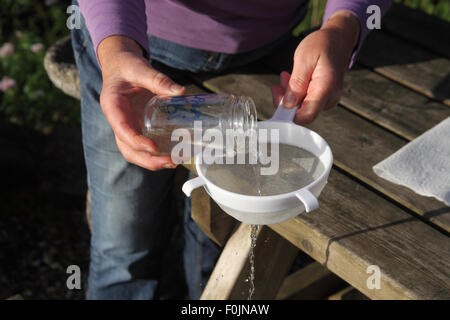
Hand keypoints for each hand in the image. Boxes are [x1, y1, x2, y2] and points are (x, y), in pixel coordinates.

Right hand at [98, 35, 185, 169]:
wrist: (121, 66)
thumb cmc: (127, 66)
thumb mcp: (140, 68)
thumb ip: (158, 79)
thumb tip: (181, 91)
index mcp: (113, 106)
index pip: (122, 130)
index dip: (137, 142)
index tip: (154, 147)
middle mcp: (117, 121)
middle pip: (127, 148)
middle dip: (148, 159)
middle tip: (171, 161)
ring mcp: (127, 127)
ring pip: (134, 152)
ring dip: (153, 161)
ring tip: (174, 161)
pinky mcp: (136, 128)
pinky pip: (143, 146)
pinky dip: (156, 154)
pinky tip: (173, 154)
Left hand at [271, 11, 359, 124]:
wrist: (338, 39)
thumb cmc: (323, 45)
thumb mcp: (304, 59)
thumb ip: (296, 84)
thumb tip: (288, 104)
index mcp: (325, 89)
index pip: (306, 116)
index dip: (288, 115)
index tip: (278, 100)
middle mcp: (329, 98)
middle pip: (302, 113)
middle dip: (286, 101)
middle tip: (279, 83)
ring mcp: (328, 99)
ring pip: (302, 108)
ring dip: (289, 95)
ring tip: (286, 77)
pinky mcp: (324, 97)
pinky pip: (306, 101)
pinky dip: (296, 93)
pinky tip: (293, 81)